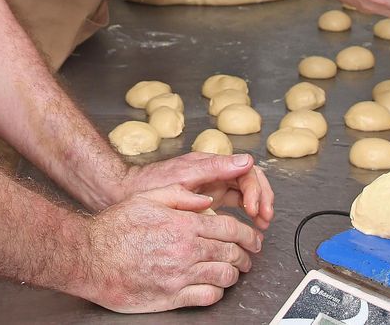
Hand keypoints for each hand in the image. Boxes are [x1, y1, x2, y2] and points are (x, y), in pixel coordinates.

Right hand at [79, 185, 262, 312]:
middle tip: (248, 256)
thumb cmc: (115, 228)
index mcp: (184, 225)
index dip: (247, 234)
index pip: (229, 228)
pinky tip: (215, 287)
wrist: (90, 257)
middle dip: (246, 255)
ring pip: (224, 276)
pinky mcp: (172, 297)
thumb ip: (180, 196)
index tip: (253, 238)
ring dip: (234, 274)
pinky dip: (217, 292)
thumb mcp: (147, 198)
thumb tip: (206, 200)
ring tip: (234, 272)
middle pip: (231, 252)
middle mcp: (186, 251)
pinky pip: (207, 296)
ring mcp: (180, 276)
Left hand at [116, 152, 273, 229]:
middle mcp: (214, 174)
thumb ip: (215, 168)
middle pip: (250, 182)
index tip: (255, 211)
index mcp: (211, 164)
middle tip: (265, 220)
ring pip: (244, 194)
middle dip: (263, 199)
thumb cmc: (149, 184)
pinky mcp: (205, 202)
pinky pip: (232, 206)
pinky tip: (246, 229)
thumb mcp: (183, 176)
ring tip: (261, 227)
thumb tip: (246, 160)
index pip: (246, 172)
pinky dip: (243, 216)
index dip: (256, 190)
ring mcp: (211, 187)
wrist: (123, 194)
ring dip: (257, 208)